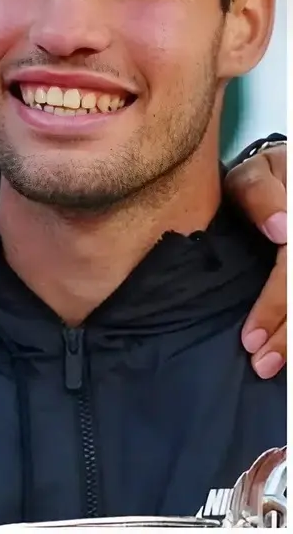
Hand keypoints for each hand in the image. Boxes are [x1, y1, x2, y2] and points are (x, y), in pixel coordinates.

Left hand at [227, 141, 286, 376]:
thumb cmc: (269, 179)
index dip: (276, 308)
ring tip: (274, 366)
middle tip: (260, 365)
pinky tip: (288, 352)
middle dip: (289, 338)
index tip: (250, 339)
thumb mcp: (257, 173)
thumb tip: (281, 230)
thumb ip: (260, 193)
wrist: (290, 180)